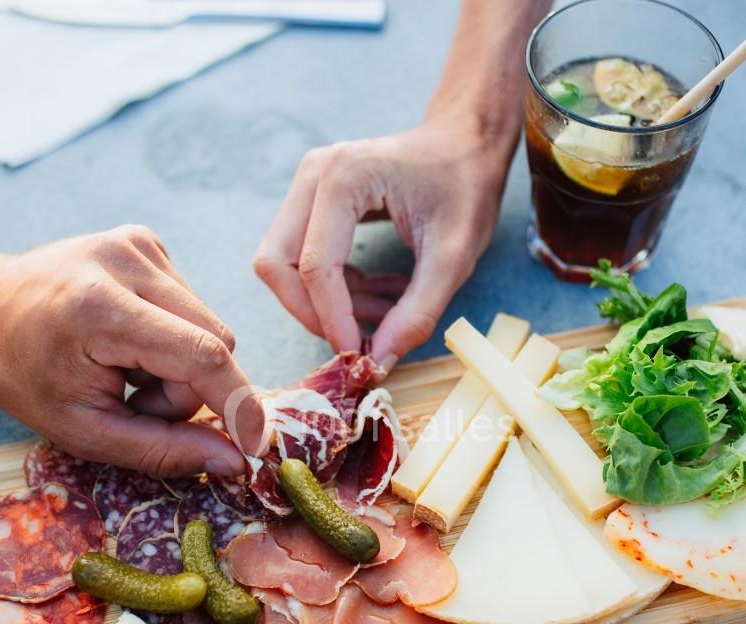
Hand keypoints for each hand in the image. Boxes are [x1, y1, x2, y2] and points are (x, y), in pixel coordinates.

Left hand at [0, 225, 265, 476]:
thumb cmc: (22, 374)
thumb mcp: (82, 430)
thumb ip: (161, 449)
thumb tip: (234, 461)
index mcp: (101, 307)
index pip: (202, 354)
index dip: (239, 404)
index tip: (255, 446)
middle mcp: (126, 261)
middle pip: (215, 342)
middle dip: (190, 390)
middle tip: (136, 403)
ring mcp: (138, 242)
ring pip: (208, 325)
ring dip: (180, 365)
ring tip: (124, 370)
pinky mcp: (145, 239)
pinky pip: (190, 305)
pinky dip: (169, 337)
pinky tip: (126, 340)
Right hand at [254, 116, 510, 368]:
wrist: (468, 141)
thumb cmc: (467, 186)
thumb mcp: (455, 256)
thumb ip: (418, 310)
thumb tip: (379, 361)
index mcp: (345, 176)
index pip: (316, 266)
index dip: (333, 321)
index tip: (360, 358)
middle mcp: (314, 173)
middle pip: (277, 264)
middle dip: (312, 313)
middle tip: (358, 341)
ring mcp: (307, 184)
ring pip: (282, 264)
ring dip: (325, 304)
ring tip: (387, 313)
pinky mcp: (312, 199)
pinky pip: (300, 257)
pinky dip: (334, 289)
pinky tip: (382, 294)